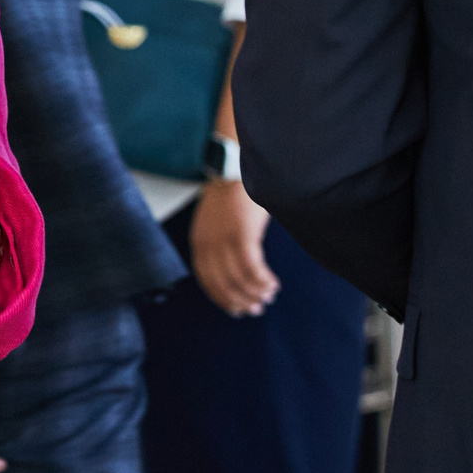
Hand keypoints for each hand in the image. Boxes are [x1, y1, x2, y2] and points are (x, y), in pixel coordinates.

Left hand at [190, 176, 279, 315]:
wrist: (237, 164)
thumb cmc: (233, 191)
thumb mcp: (218, 219)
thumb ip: (221, 241)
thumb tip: (235, 265)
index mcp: (199, 240)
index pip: (207, 279)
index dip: (222, 298)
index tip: (236, 309)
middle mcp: (207, 243)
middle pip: (223, 284)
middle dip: (240, 300)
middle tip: (257, 308)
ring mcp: (223, 240)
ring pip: (239, 279)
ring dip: (255, 292)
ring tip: (268, 295)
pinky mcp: (241, 235)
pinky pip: (252, 269)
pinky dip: (263, 280)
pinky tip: (272, 284)